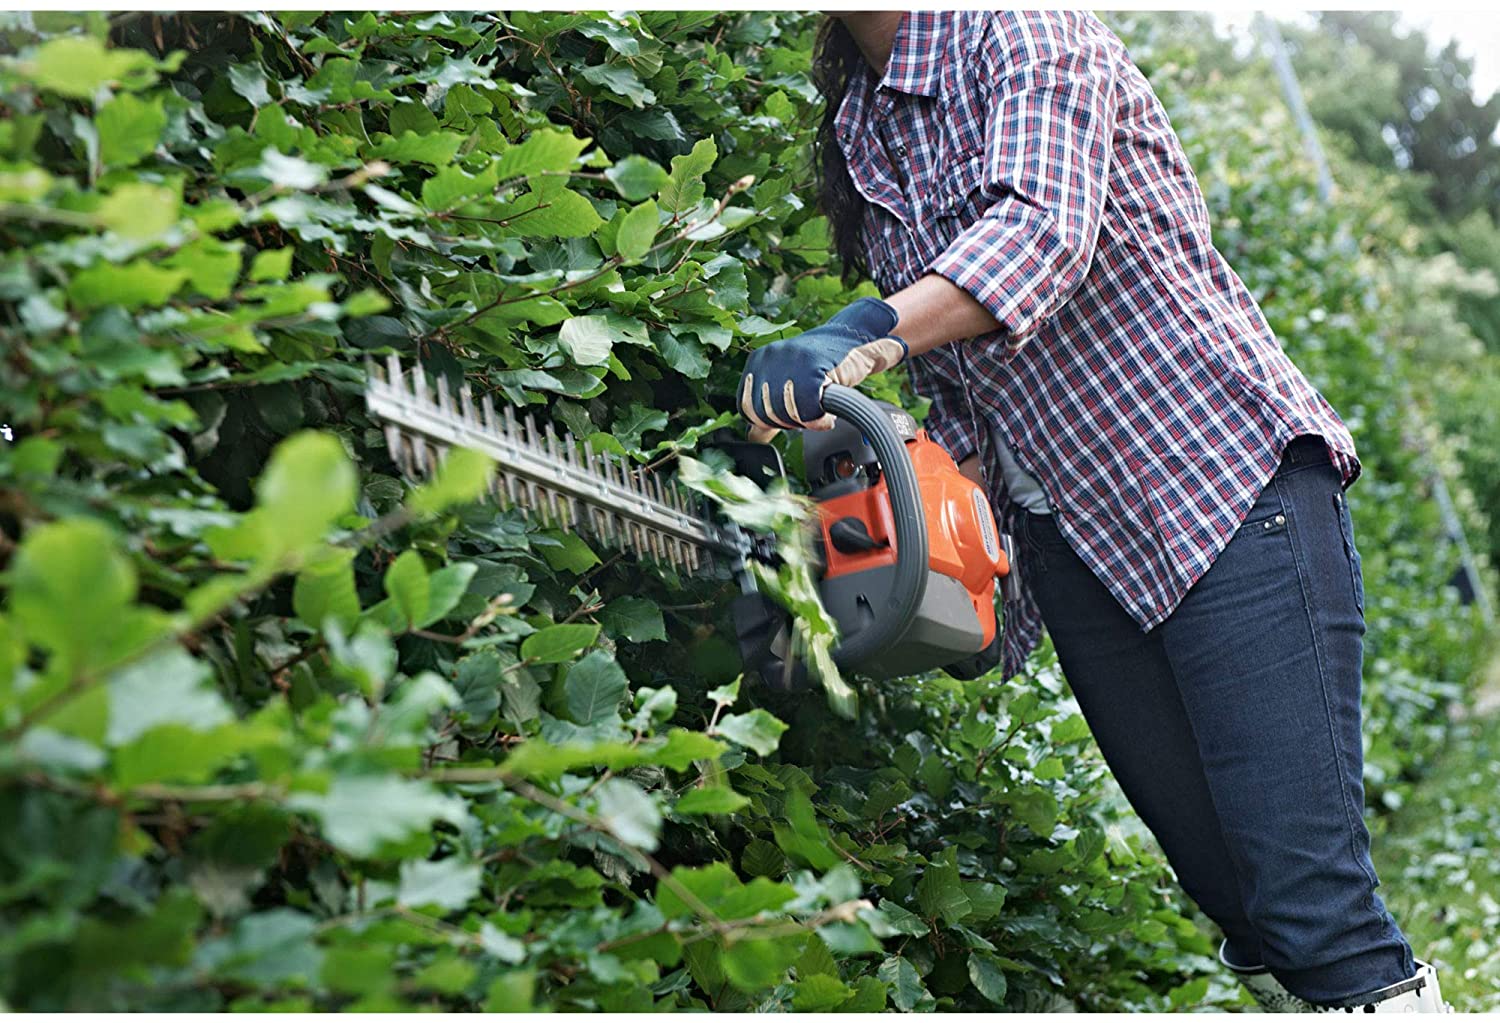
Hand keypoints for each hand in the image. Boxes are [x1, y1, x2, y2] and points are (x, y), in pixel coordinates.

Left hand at [738, 297, 908, 442]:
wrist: (854, 342)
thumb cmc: (821, 366)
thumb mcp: (787, 385)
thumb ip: (768, 409)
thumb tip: (753, 437)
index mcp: (757, 362)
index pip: (747, 409)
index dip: (770, 422)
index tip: (790, 417)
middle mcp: (769, 357)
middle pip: (765, 413)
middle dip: (788, 423)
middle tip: (807, 415)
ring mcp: (790, 359)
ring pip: (785, 413)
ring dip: (805, 422)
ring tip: (818, 412)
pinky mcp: (812, 366)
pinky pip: (808, 409)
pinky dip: (820, 421)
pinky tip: (828, 416)